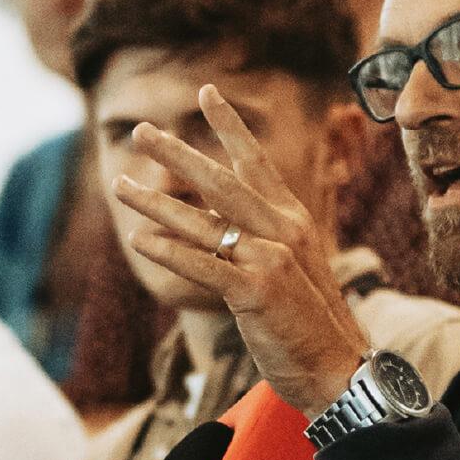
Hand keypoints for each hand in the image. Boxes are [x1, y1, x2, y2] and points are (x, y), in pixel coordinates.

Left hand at [108, 83, 371, 417]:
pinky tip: (141, 240)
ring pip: (205, 222)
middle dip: (179, 154)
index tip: (207, 92)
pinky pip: (205, 266)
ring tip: (120, 186)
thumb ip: (259, 241)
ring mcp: (272, 260)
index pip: (257, 163)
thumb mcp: (291, 269)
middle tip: (143, 130)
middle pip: (223, 182)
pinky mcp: (258, 292)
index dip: (230, 126)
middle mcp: (285, 231)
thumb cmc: (308, 322)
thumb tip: (219, 225)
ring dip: (157, 203)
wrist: (338, 367)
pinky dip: (171, 251)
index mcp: (293, 221)